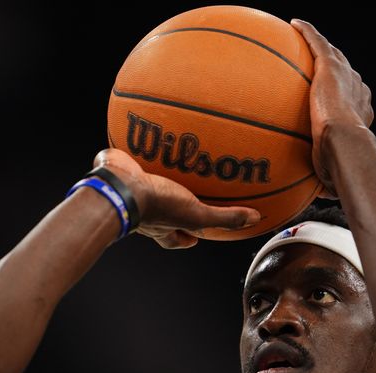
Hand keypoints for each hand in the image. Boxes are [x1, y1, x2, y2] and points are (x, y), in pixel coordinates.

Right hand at [92, 148, 260, 248]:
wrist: (119, 186)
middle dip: (175, 205)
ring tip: (177, 157)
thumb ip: (225, 218)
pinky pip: (138, 156)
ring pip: (151, 183)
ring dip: (163, 173)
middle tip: (189, 195)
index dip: (186, 239)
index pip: (176, 239)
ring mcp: (134, 190)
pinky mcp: (125, 169)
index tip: (195, 238)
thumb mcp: (196, 215)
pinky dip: (146, 145)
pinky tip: (158, 130)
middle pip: (163, 212)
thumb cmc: (156, 207)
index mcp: (162, 226)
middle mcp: (148, 211)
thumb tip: (256, 218)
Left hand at [291, 19, 373, 196]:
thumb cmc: (341, 166)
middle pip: (346, 73)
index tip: (335, 98)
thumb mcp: (332, 175)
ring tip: (305, 37)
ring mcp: (345, 76)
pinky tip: (293, 25)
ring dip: (320, 45)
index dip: (346, 96)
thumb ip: (326, 180)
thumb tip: (323, 198)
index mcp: (361, 113)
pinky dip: (307, 33)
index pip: (354, 99)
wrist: (344, 146)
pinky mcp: (329, 66)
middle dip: (335, 67)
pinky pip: (316, 43)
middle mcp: (358, 90)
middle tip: (322, 66)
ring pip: (332, 54)